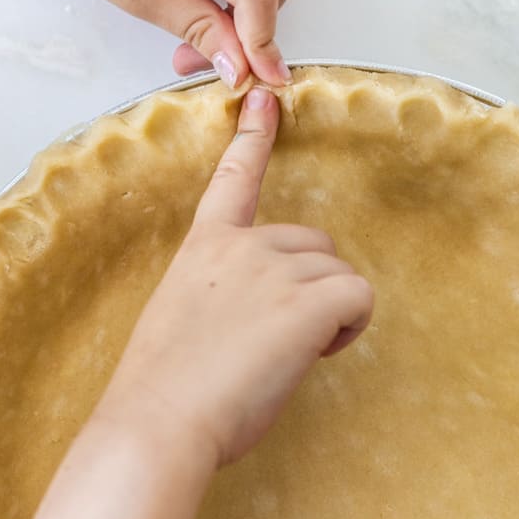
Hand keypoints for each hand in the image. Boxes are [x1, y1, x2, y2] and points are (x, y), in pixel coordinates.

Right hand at [100, 86, 373, 466]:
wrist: (159, 421)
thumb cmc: (165, 388)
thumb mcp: (184, 321)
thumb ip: (222, 298)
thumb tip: (256, 319)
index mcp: (205, 247)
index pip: (234, 178)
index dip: (255, 136)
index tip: (267, 97)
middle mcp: (243, 245)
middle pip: (314, 243)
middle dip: (312, 287)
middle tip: (282, 338)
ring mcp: (275, 269)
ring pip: (338, 274)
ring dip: (330, 312)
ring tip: (291, 353)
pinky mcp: (307, 302)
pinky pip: (360, 297)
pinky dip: (351, 326)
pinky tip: (319, 352)